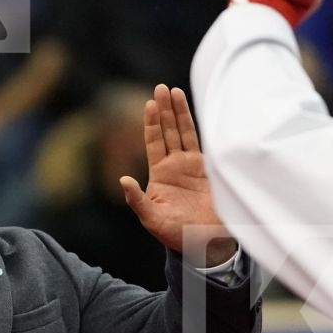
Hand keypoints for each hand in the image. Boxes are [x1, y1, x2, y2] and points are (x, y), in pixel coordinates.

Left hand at [119, 85, 236, 264]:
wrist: (205, 244)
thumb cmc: (176, 235)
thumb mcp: (151, 219)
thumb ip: (137, 199)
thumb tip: (123, 179)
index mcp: (159, 176)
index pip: (154, 143)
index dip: (151, 124)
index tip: (149, 104)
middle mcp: (175, 167)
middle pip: (168, 132)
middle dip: (164, 110)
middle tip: (160, 87)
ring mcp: (192, 167)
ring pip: (184, 133)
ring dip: (179, 113)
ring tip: (174, 91)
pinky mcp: (209, 170)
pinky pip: (202, 144)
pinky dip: (198, 128)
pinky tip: (196, 112)